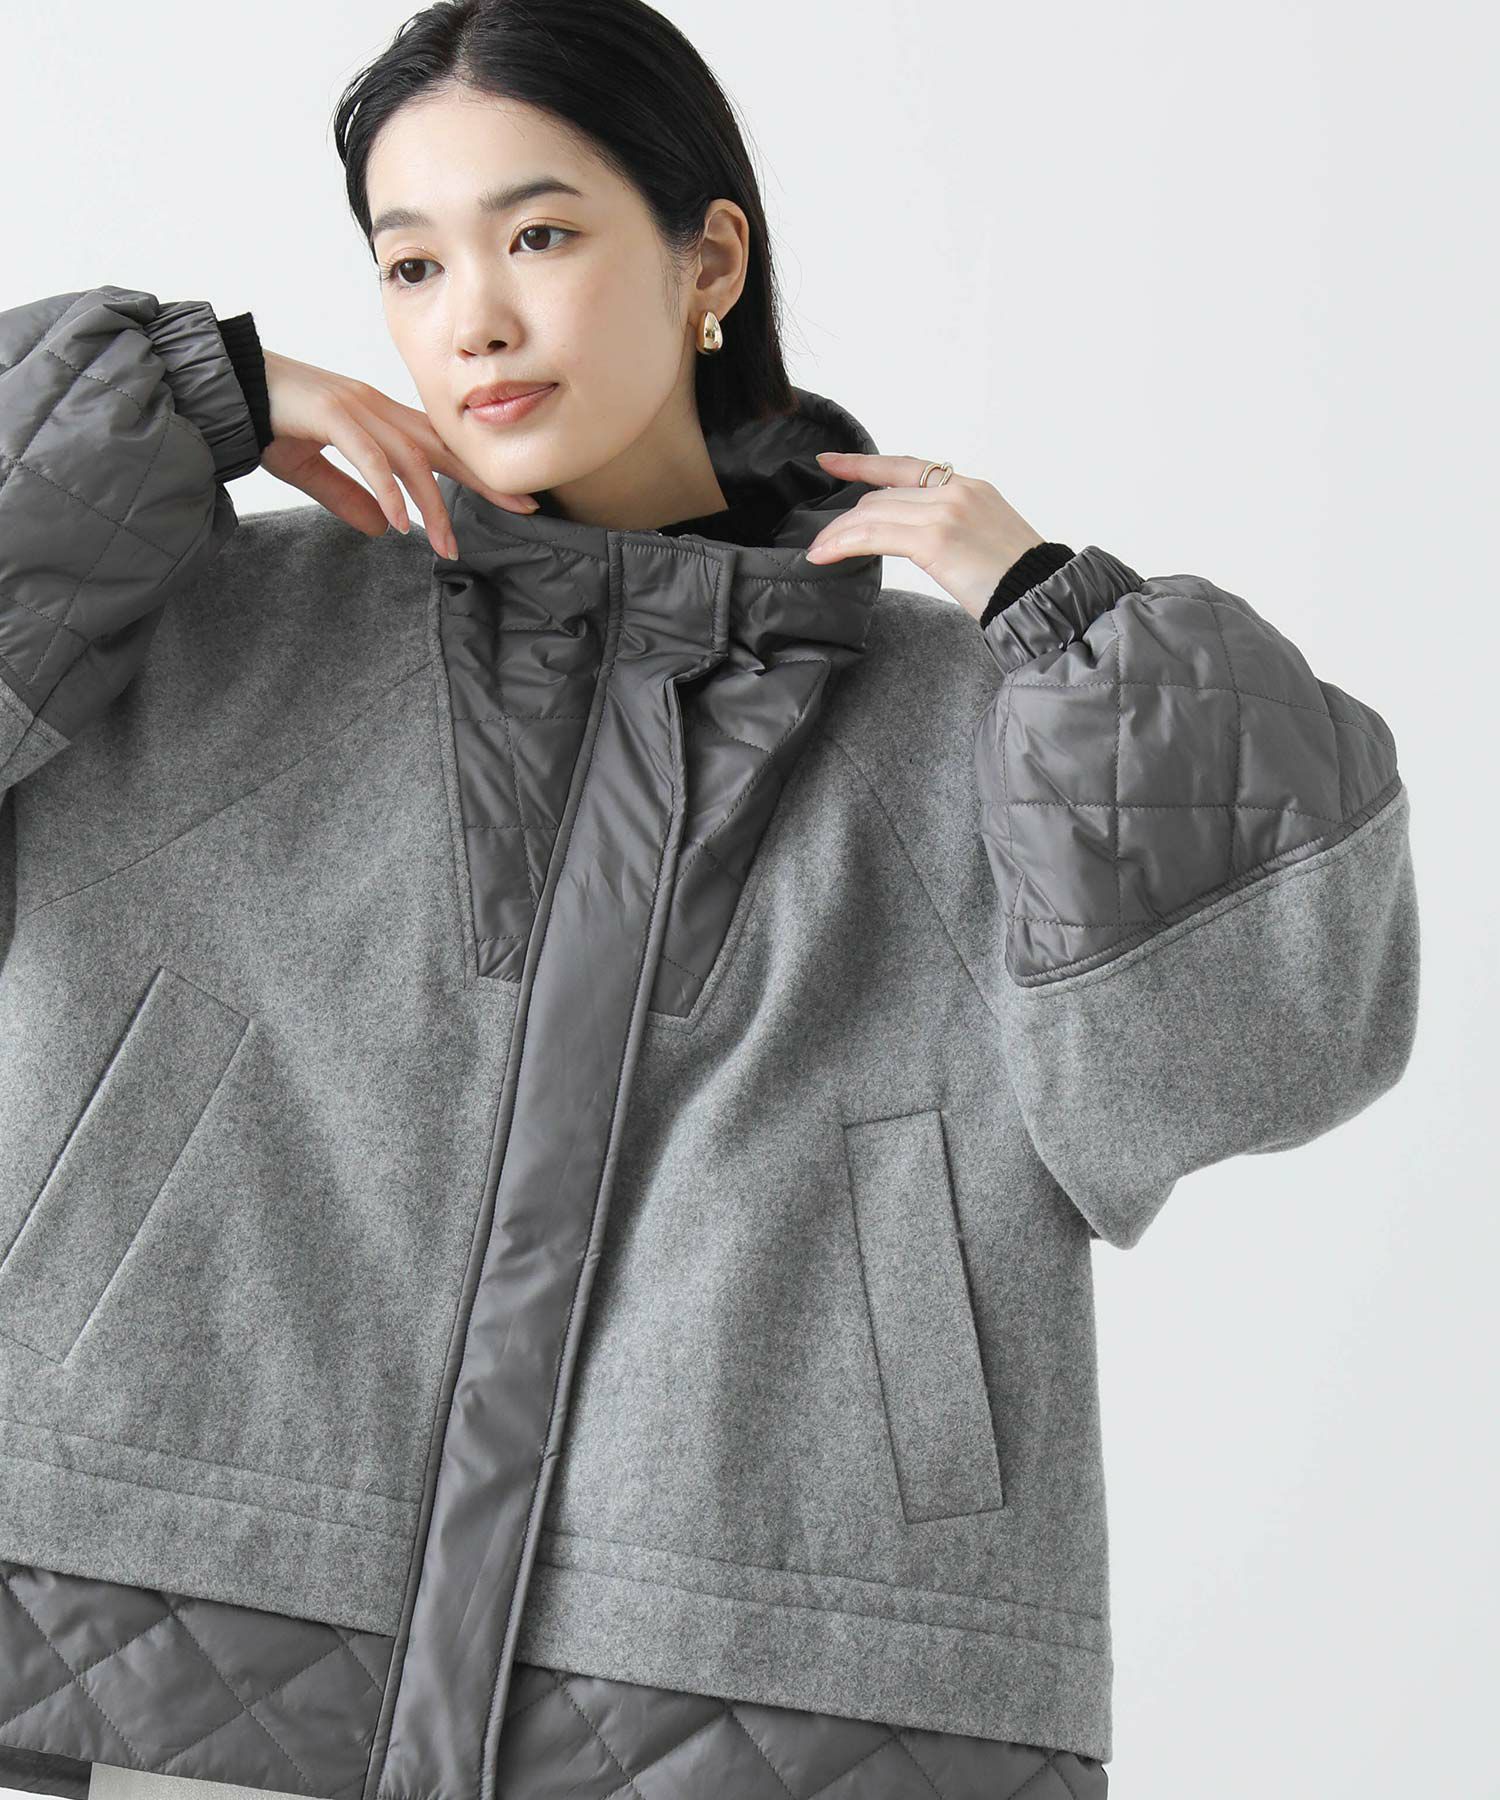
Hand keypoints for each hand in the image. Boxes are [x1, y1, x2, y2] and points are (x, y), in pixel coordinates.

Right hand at [257, 350, 538, 559]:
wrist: (225, 386)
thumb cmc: (267, 420)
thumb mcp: (313, 468)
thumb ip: (350, 496)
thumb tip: (384, 529)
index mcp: (377, 417)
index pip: (440, 446)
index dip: (479, 472)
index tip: (514, 498)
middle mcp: (375, 408)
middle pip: (443, 447)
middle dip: (484, 480)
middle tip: (523, 510)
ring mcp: (355, 408)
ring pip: (411, 459)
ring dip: (433, 505)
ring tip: (446, 546)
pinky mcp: (330, 414)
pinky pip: (368, 458)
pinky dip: (387, 491)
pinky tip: (399, 523)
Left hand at [806, 451, 1046, 621]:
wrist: (1042, 596)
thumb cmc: (1018, 581)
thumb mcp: (985, 538)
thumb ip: (950, 527)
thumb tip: (916, 539)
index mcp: (969, 488)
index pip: (906, 467)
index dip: (864, 464)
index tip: (832, 462)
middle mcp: (956, 491)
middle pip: (883, 496)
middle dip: (846, 518)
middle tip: (823, 540)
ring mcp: (945, 511)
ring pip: (873, 513)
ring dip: (838, 533)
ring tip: (819, 552)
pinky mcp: (935, 538)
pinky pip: (874, 535)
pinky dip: (844, 543)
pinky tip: (826, 555)